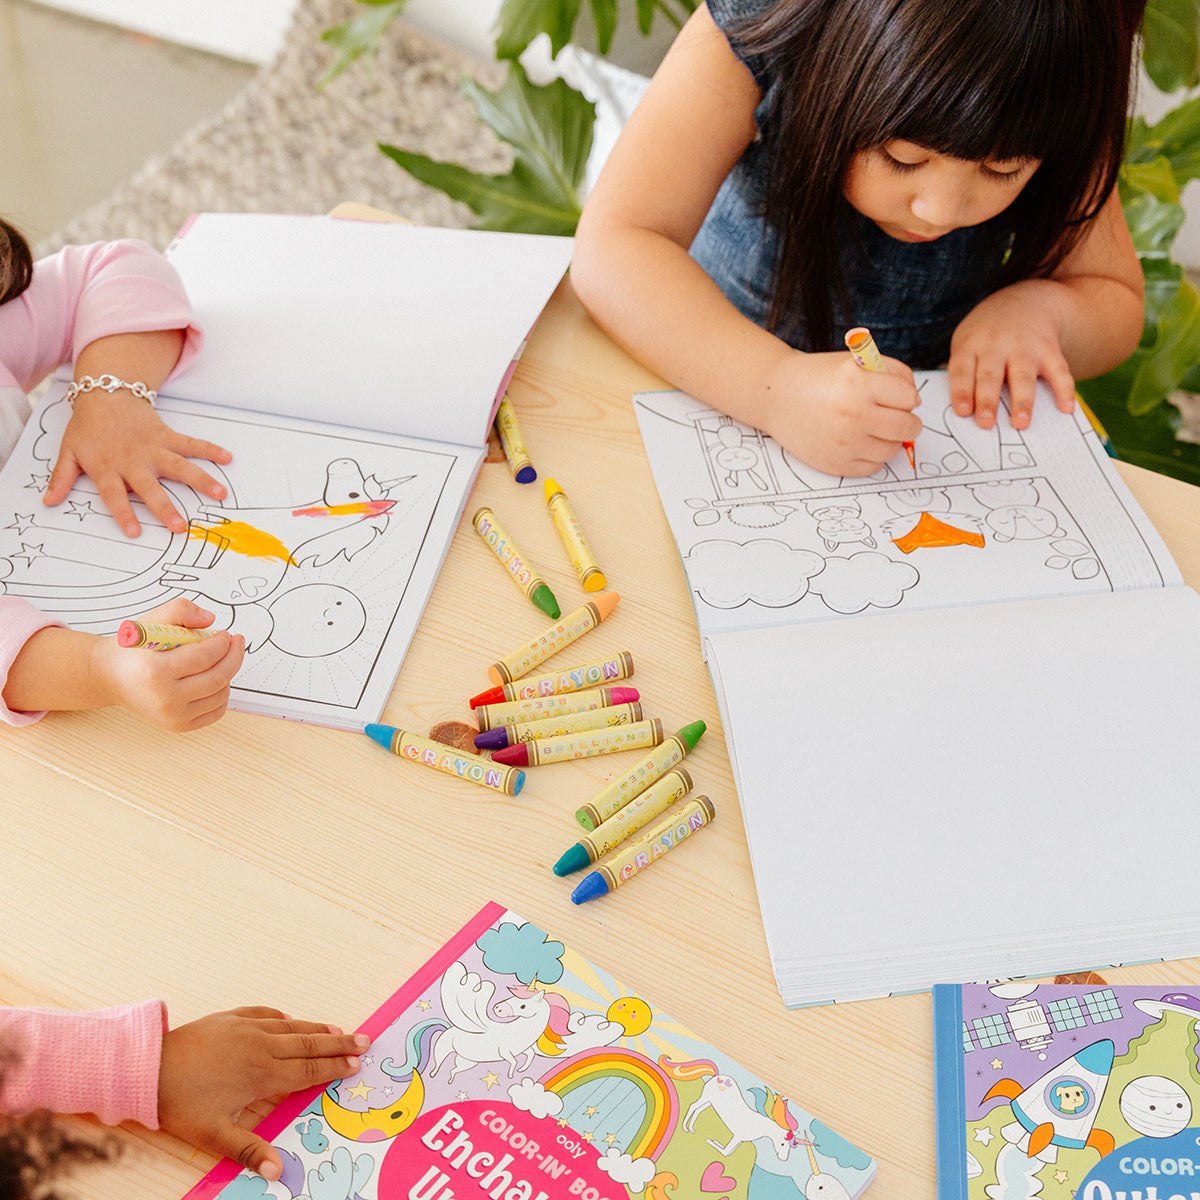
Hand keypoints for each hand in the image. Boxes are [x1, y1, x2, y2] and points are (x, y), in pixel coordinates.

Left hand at [43, 391, 231, 536]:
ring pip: (179, 466)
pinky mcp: (167, 436)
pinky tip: (227, 458)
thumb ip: (61, 478)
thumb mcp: (69, 452)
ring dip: (201, 480)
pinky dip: (210, 450)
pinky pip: (191, 444)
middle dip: (165, 507)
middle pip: (150, 487)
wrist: (105, 393)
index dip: (123, 514)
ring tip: (220, 494)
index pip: (114, 495)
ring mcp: (154, 448)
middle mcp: (134, 460)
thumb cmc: (88, 427)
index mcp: (108, 468)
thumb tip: (48, 501)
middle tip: (180, 527)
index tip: (134, 532)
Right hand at [91, 598, 244, 731]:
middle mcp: (164, 698)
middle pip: (217, 677)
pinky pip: (216, 711)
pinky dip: (222, 693)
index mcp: (155, 671)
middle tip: (236, 642)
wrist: (113, 677)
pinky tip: (215, 678)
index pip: (204, 656)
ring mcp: (173, 716)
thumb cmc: (134, 649)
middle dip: (234, 656)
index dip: (222, 643)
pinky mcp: (179, 726)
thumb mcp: (152, 620)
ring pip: (220, 694)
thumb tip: (209, 620)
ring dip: (228, 674)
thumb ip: (181, 610)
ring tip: (221, 659)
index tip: (226, 634)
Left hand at [157, 1007, 369, 1179]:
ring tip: (338, 1031)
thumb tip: (278, 1172)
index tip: (356, 1064)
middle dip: (338, 1044)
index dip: (334, 1068)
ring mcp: (245, 1028)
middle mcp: (260, 1046)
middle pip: (308, 1044)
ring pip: (291, 1026)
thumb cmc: (180, 1103)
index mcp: (261, 1073)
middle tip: (364, 1040)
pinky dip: (283, 1018)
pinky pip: (265, 1014)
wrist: (146, 1066)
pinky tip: (289, 1020)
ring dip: (316, 1029)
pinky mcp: (230, 1017)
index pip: (308, 1071)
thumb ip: (249, 1150)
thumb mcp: (212, 1135)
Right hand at [762, 350, 921, 476]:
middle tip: (898, 418)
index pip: (909, 398)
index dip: (907, 396)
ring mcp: (845, 442)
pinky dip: (871, 456)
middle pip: (907, 427)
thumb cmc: (818, 377)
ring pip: (892, 450)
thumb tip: (915, 401)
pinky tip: (859, 443)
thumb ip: (892, 372)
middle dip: (909, 422)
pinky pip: (873, 467)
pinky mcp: (836, 464)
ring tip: (874, 429)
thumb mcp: (855, 361)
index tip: (897, 397)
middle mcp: (854, 414)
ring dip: (889, 440)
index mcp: (860, 383)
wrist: (776, 396)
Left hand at [948, 282, 1075, 430]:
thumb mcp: (966, 341)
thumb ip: (962, 372)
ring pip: (1023, 375)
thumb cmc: (986, 334)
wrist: (1025, 299)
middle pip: (991, 375)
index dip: (962, 391)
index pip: (963, 370)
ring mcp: (1024, 346)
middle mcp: (997, 344)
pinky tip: (1066, 408)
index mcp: (971, 344)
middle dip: (988, 400)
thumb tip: (961, 411)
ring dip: (1023, 401)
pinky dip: (1064, 389)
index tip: (963, 412)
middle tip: (986, 423)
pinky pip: (1059, 370)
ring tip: (1021, 424)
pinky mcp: (1049, 348)